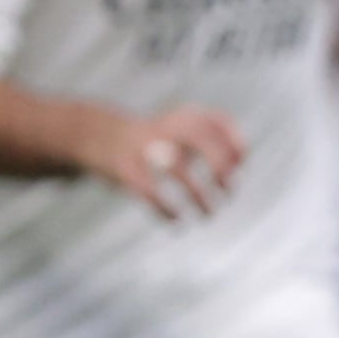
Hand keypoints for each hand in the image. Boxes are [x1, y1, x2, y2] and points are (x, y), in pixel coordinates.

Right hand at [85, 103, 245, 220]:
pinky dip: (165, 208)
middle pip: (199, 135)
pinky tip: (176, 220)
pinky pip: (148, 191)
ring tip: (210, 214)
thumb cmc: (155, 140)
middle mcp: (164, 128)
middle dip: (220, 163)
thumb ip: (213, 141)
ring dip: (198, 195)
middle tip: (229, 189)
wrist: (98, 135)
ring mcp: (142, 148)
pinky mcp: (124, 169)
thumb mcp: (183, 130)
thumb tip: (240, 161)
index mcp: (181, 117)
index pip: (216, 122)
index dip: (234, 143)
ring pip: (176, 168)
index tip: (240, 165)